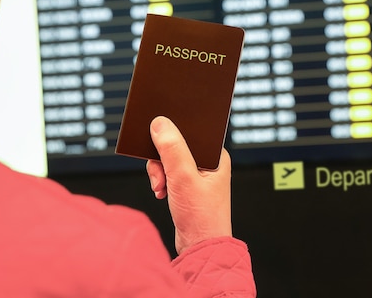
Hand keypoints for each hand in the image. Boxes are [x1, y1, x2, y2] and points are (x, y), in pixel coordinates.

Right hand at [146, 116, 232, 253]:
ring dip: (160, 173)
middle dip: (162, 160)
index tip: (155, 141)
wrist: (200, 248)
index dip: (171, 136)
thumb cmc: (201, 216)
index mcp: (216, 155)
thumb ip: (172, 149)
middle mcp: (209, 163)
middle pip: (176, 146)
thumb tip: (160, 123)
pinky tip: (161, 192)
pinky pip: (169, 174)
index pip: (190, 133)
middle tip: (160, 174)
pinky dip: (162, 181)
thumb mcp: (183, 177)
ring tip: (161, 187)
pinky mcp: (189, 187)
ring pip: (170, 161)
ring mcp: (199, 175)